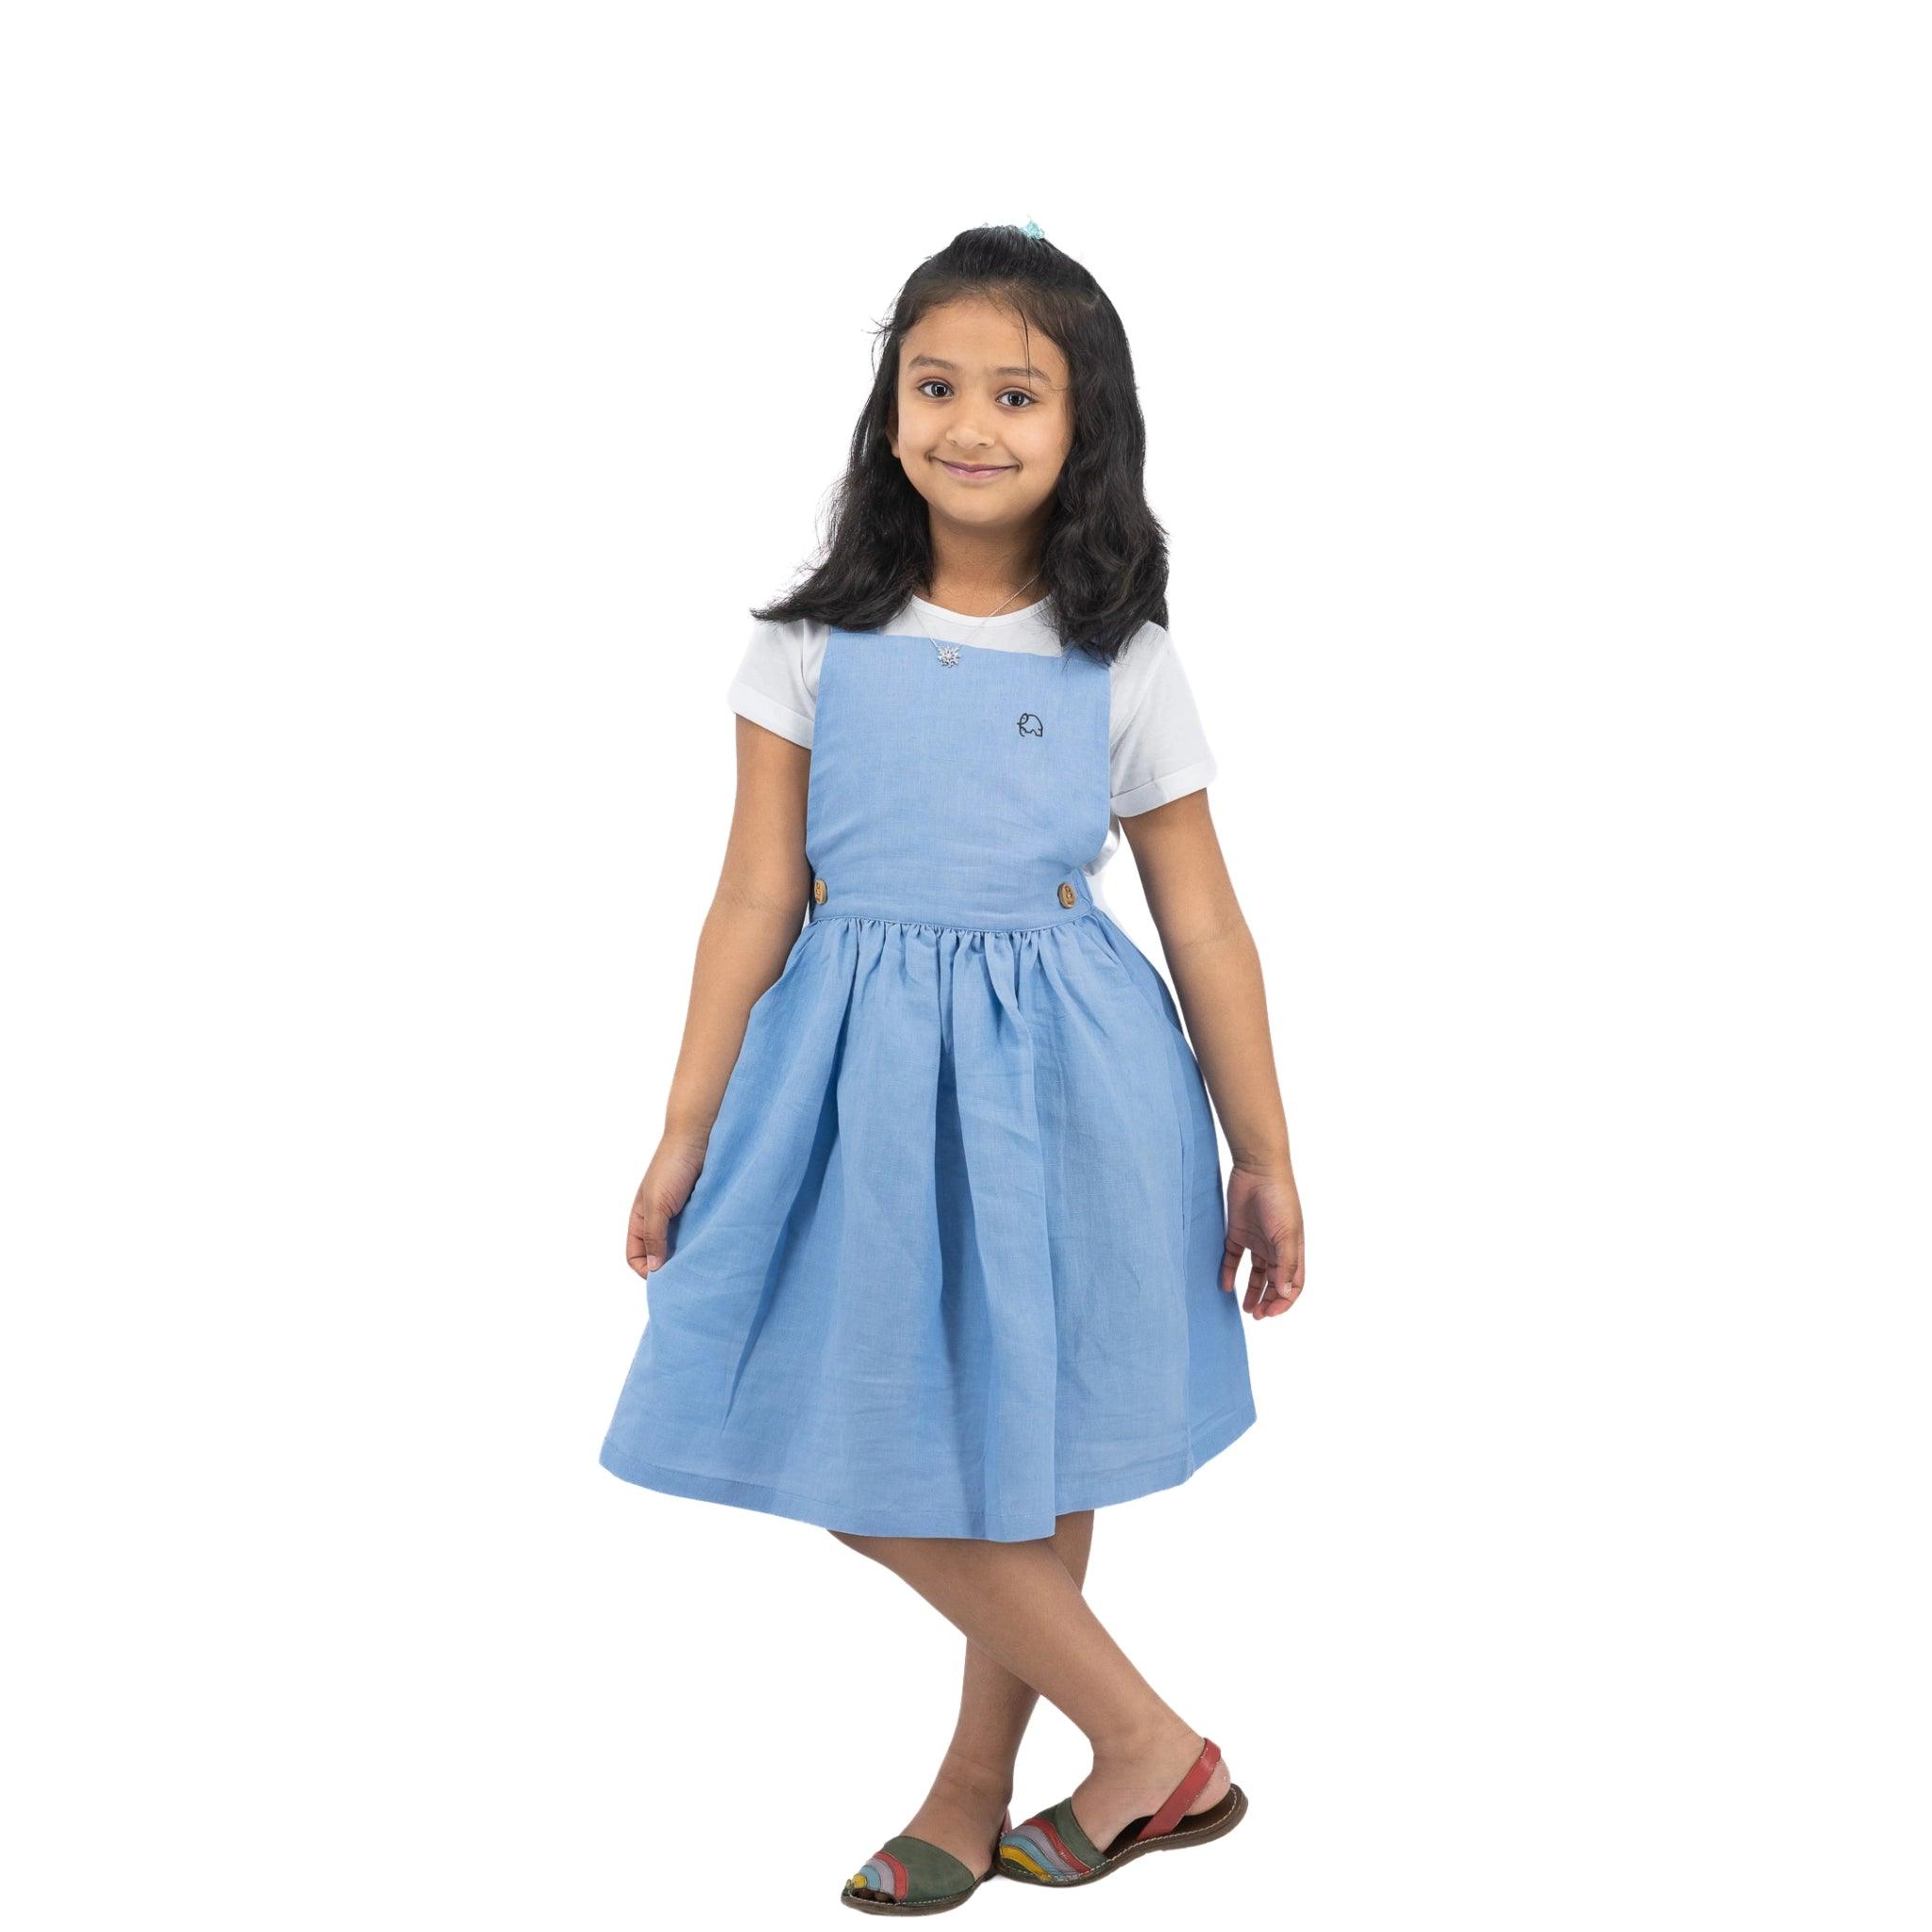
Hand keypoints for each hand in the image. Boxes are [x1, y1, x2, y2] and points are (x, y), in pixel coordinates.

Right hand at [626, 1130, 708, 1278]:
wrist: (699, 1137)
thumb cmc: (671, 1166)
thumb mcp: (657, 1205)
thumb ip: (653, 1236)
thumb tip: (655, 1270)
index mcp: (640, 1218)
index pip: (635, 1255)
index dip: (645, 1269)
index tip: (664, 1276)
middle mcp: (658, 1219)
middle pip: (659, 1254)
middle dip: (669, 1266)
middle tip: (687, 1275)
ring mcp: (680, 1215)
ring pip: (681, 1245)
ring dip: (689, 1254)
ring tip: (701, 1261)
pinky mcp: (700, 1209)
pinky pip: (700, 1232)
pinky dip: (704, 1240)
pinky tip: (712, 1244)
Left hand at [1221, 1162, 1305, 1318]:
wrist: (1256, 1169)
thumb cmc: (1278, 1199)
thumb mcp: (1286, 1234)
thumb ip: (1286, 1264)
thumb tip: (1284, 1293)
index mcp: (1292, 1250)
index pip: (1293, 1284)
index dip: (1285, 1301)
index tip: (1271, 1313)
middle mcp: (1276, 1248)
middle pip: (1274, 1282)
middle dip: (1268, 1301)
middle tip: (1257, 1315)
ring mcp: (1256, 1240)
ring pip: (1255, 1274)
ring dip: (1252, 1292)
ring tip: (1246, 1309)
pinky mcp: (1237, 1232)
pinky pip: (1232, 1258)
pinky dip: (1228, 1273)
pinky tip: (1224, 1286)